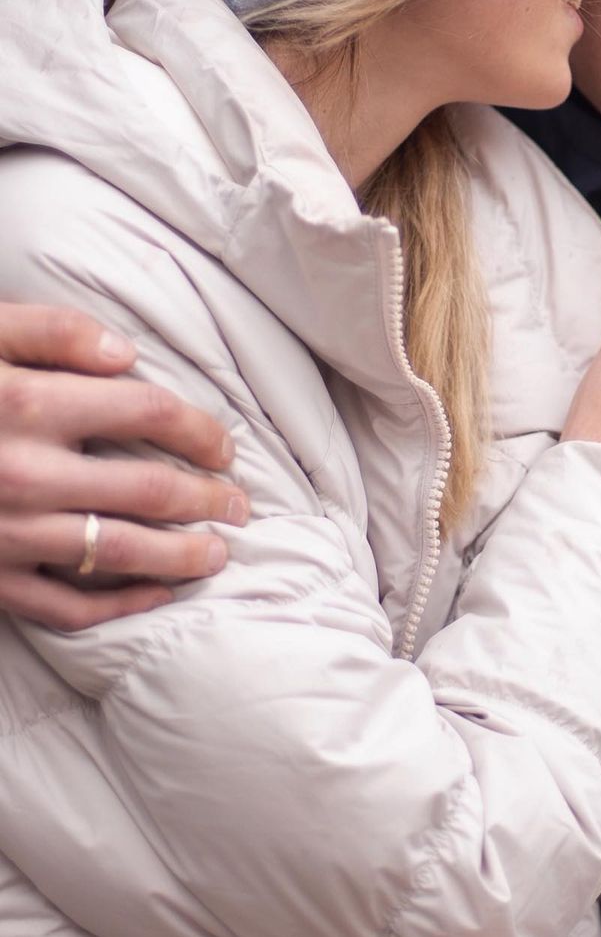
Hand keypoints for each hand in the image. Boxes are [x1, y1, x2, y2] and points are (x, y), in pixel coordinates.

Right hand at [0, 304, 247, 630]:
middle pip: (150, 491)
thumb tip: (129, 356)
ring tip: (218, 553)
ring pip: (120, 553)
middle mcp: (25, 474)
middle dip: (208, 500)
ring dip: (182, 555)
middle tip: (241, 506)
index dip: (201, 430)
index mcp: (28, 403)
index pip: (149, 415)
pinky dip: (118, 604)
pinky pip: (65, 605)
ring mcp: (6, 534)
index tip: (225, 446)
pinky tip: (156, 596)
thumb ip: (52, 331)